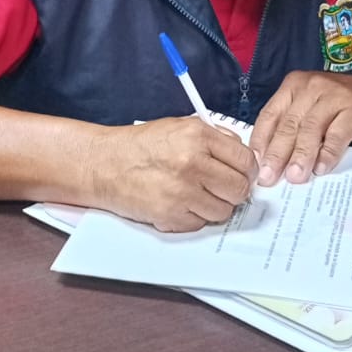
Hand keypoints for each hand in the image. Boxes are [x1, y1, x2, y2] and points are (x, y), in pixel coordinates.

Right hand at [101, 117, 258, 231]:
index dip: (248, 171)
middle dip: (234, 191)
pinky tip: (179, 203)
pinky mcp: (171, 215)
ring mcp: (183, 192)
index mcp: (198, 136)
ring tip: (197, 195)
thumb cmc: (140, 146)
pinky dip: (194, 217)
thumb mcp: (178, 127)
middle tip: (223, 189)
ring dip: (214, 206)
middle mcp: (193, 163)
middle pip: (239, 189)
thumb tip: (240, 154)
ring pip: (223, 211)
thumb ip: (213, 137)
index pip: (245, 160)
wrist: (104, 164)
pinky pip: (200, 223)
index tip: (243, 175)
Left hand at [251, 71, 351, 185]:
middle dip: (277, 154)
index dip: (261, 142)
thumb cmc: (341, 105)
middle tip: (269, 177)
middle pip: (289, 124)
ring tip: (295, 177)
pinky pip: (337, 134)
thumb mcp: (310, 106)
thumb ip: (291, 126)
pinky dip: (328, 153)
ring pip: (311, 129)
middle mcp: (312, 87)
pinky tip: (321, 168)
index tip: (255, 165)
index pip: (270, 115)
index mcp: (294, 85)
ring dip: (301, 156)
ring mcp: (335, 96)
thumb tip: (269, 161)